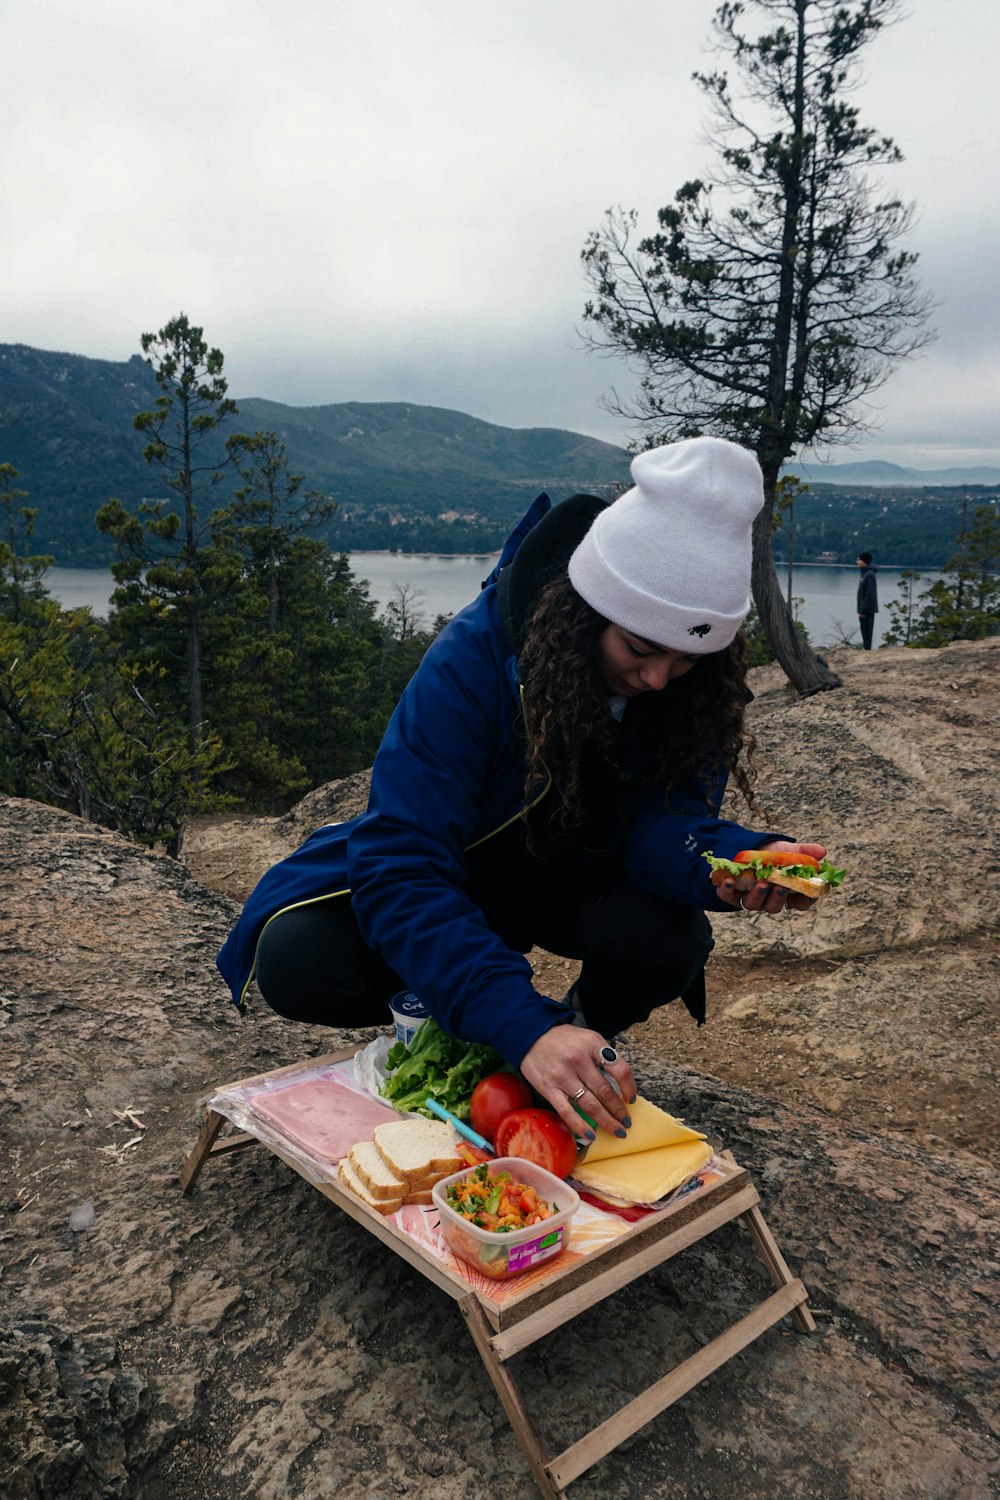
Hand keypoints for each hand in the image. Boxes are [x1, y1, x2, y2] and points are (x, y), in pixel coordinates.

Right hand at [519, 1025, 637, 1141]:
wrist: (529, 1035)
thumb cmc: (562, 1038)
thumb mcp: (588, 1037)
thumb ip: (603, 1055)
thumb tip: (621, 1082)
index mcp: (592, 1045)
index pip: (620, 1069)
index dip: (630, 1087)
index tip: (631, 1099)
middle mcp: (578, 1060)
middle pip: (606, 1092)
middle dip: (619, 1111)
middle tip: (627, 1122)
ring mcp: (563, 1076)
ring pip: (590, 1105)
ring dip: (607, 1121)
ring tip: (617, 1131)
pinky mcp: (549, 1089)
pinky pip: (567, 1112)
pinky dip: (580, 1126)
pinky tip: (591, 1135)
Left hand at [716, 840, 825, 914]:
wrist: (741, 849)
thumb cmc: (769, 854)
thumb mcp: (787, 851)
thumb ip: (803, 852)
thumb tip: (822, 851)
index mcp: (785, 891)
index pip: (799, 903)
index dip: (805, 900)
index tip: (807, 893)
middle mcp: (767, 898)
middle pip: (775, 906)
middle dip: (778, 898)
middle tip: (779, 887)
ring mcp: (748, 898)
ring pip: (753, 904)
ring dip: (757, 895)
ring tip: (760, 883)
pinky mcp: (730, 894)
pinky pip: (728, 897)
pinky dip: (728, 891)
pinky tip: (728, 881)